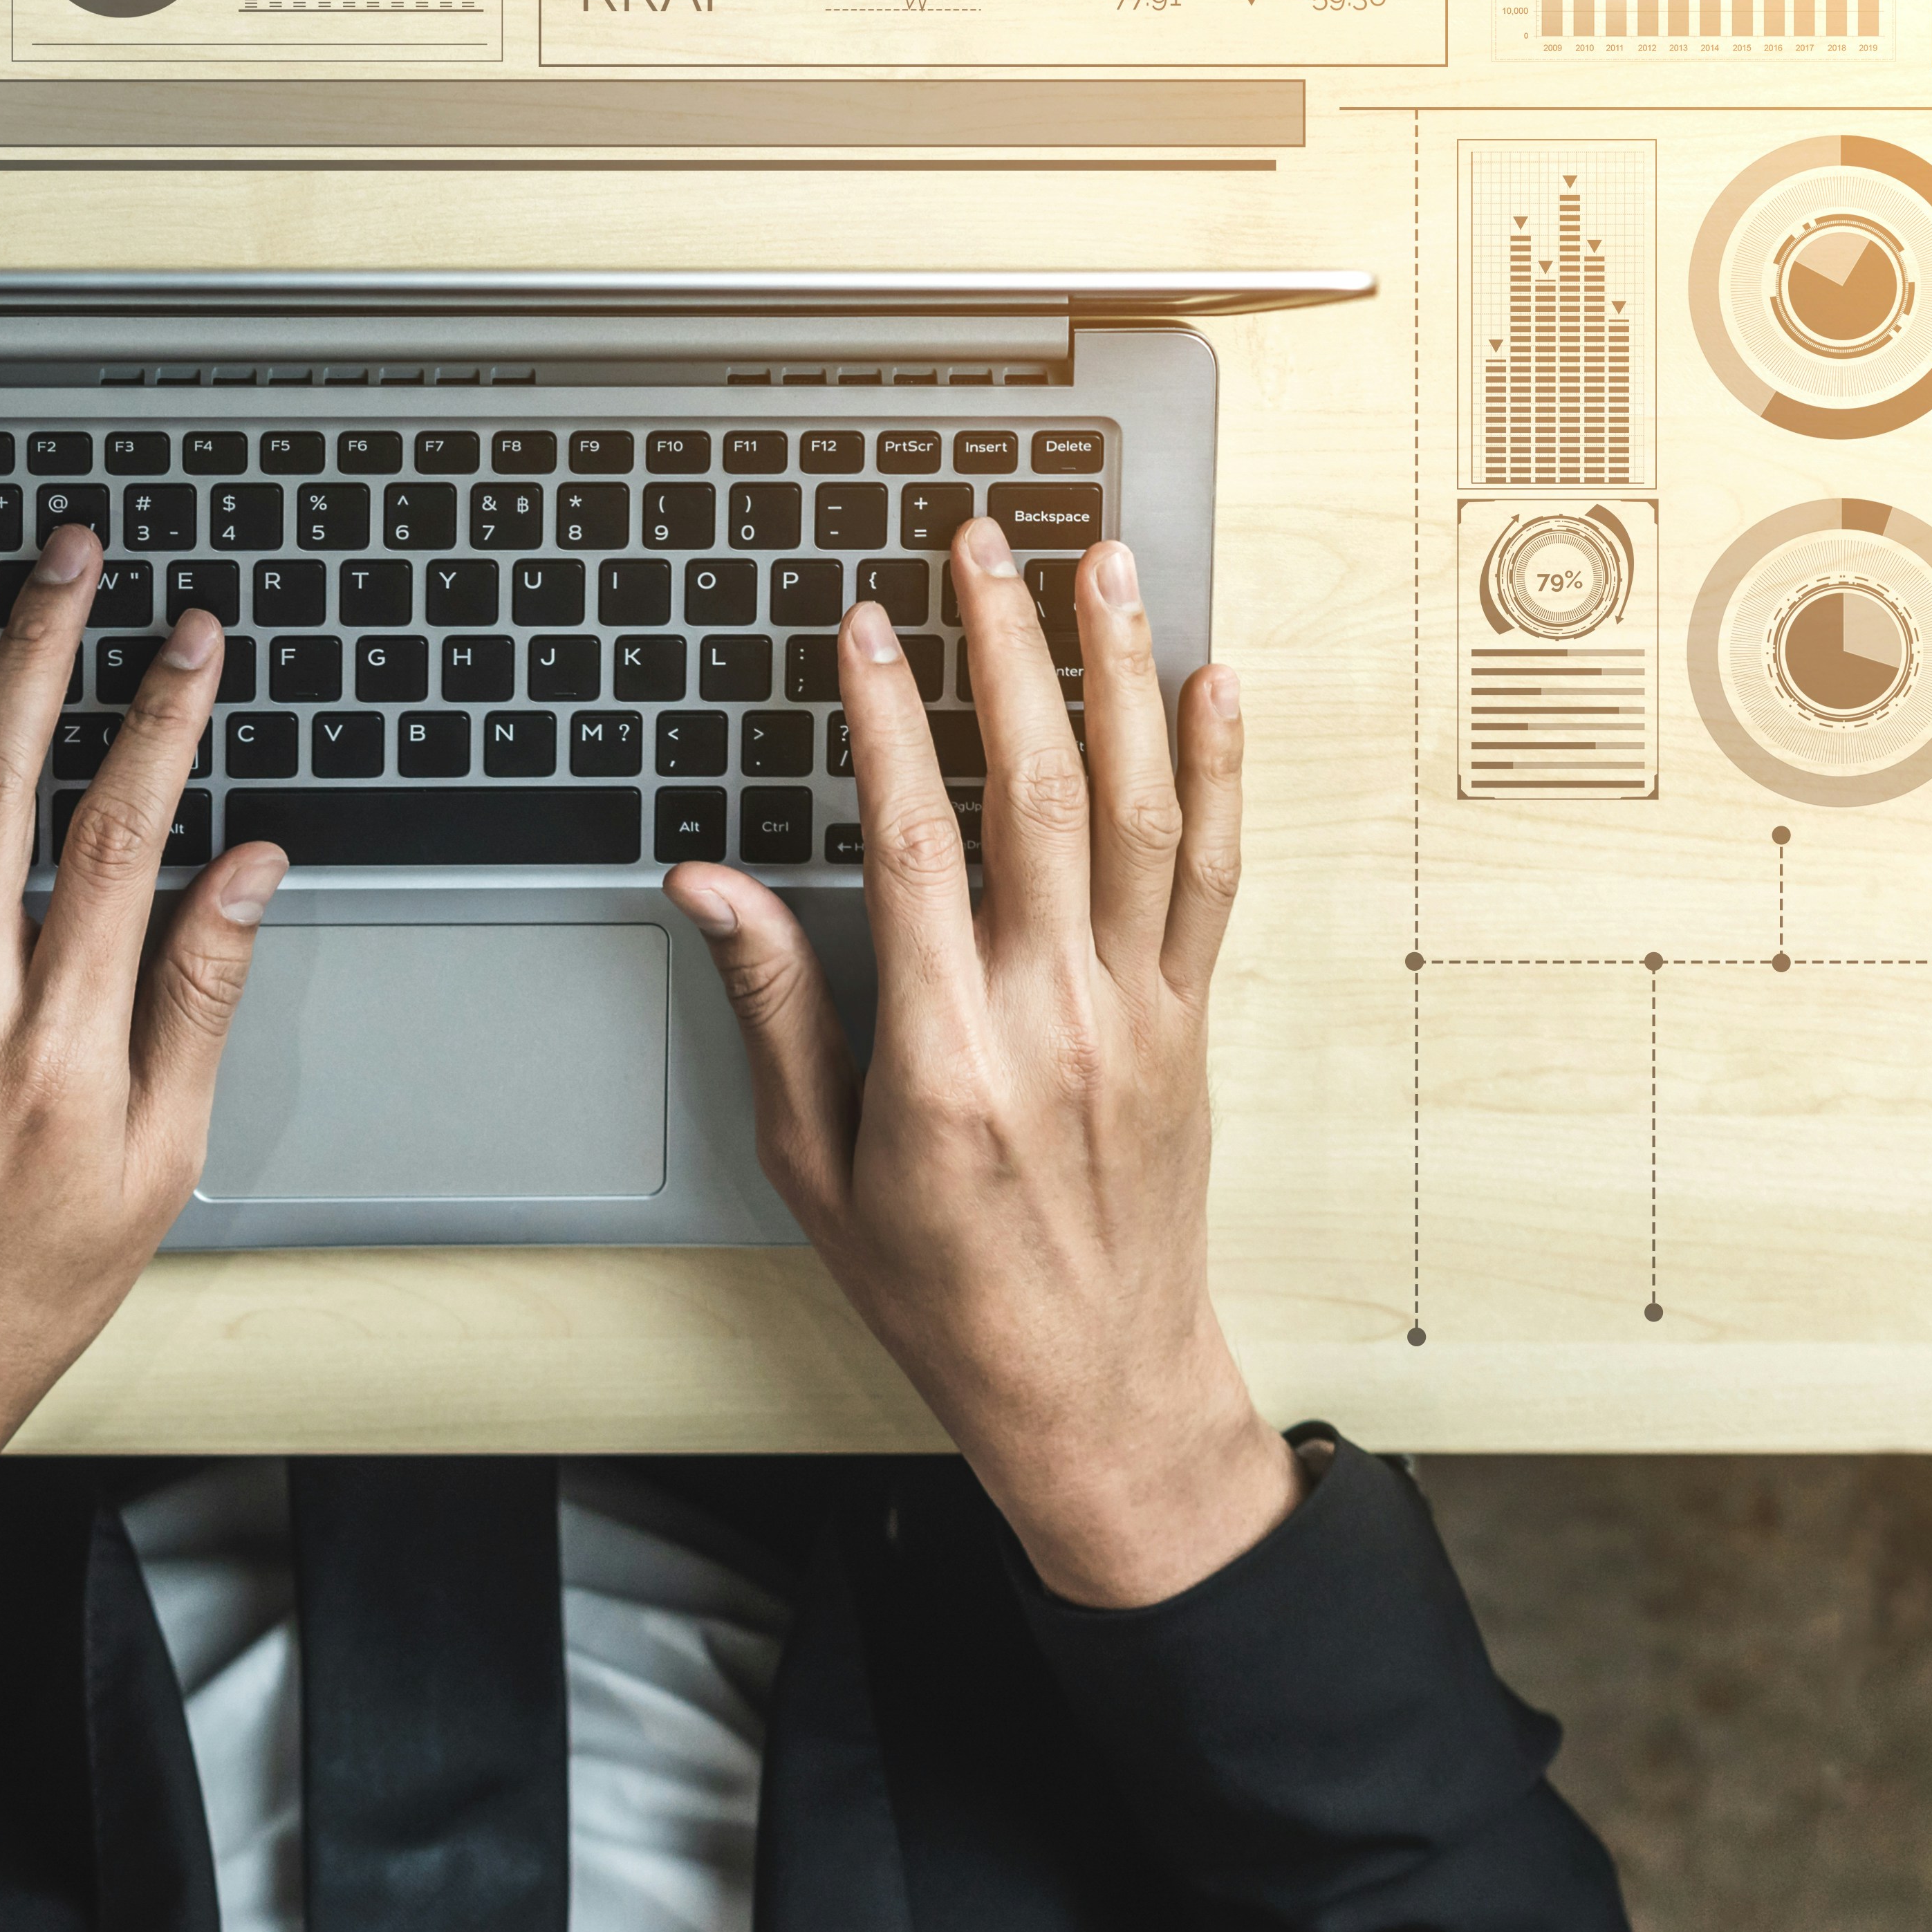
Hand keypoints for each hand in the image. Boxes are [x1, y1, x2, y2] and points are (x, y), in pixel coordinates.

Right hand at [667, 517, 1296, 1609]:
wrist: (1094, 1389)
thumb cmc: (943, 1292)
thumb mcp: (815, 1168)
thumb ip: (773, 1011)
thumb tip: (711, 887)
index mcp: (944, 1055)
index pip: (914, 841)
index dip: (887, 718)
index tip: (866, 624)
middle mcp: (1052, 1018)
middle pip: (1038, 791)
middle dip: (1008, 648)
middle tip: (981, 543)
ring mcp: (1135, 1014)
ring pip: (1140, 810)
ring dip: (1123, 674)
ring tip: (1103, 565)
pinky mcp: (1190, 1024)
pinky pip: (1214, 877)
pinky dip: (1220, 772)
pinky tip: (1213, 684)